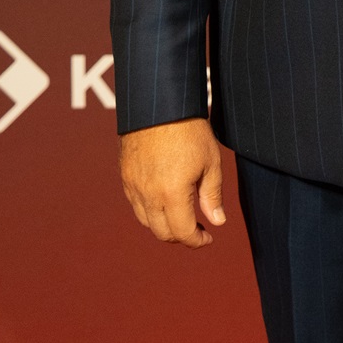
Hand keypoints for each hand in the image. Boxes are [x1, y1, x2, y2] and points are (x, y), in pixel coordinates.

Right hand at [119, 118, 226, 247]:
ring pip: (146, 221)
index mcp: (172, 193)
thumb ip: (212, 196)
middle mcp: (149, 194)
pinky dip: (149, 210)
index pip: (182, 233)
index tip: (208, 237)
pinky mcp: (125, 175)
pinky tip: (163, 199)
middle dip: (181, 236)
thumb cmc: (190, 129)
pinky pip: (135, 204)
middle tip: (196, 227)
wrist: (159, 102)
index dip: (197, 240)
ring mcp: (134, 185)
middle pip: (162, 232)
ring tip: (180, 214)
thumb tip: (217, 221)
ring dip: (163, 225)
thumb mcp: (210, 162)